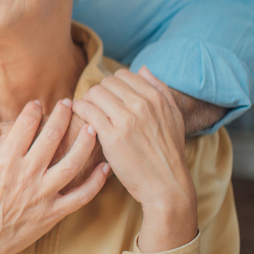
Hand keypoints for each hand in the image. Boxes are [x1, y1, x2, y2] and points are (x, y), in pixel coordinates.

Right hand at [0, 100, 108, 253]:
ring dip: (85, 143)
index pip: (25, 127)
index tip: (38, 103)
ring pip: (72, 163)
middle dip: (62, 116)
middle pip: (52, 137)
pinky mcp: (54, 213)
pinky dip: (96, 182)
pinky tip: (104, 167)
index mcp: (5, 163)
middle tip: (69, 103)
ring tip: (92, 127)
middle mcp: (28, 175)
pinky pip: (81, 196)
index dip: (33, 111)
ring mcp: (43, 195)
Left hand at [71, 66, 197, 253]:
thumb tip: (142, 69)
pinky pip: (87, 110)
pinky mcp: (112, 136)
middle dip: (97, 93)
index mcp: (156, 97)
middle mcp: (142, 104)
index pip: (123, 75)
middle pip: (106, 83)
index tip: (107, 98)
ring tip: (87, 113)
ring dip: (86, 101)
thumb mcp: (174, 116)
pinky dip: (79, 110)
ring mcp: (126, 119)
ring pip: (94, 93)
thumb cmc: (168, 152)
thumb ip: (160, 89)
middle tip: (94, 107)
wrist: (166, 184)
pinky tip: (80, 119)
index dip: (111, 85)